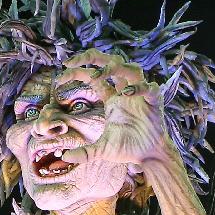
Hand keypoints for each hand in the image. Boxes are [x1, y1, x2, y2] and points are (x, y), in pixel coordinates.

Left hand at [58, 49, 165, 166]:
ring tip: (96, 76)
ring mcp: (139, 96)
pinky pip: (149, 88)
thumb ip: (84, 153)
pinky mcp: (154, 102)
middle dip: (92, 57)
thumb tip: (65, 157)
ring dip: (114, 68)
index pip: (94, 77)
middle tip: (71, 61)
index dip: (78, 72)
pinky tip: (126, 93)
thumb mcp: (100, 150)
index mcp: (112, 98)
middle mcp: (125, 92)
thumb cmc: (126, 149)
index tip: (60, 76)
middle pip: (112, 63)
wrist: (148, 157)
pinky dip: (140, 87)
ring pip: (131, 69)